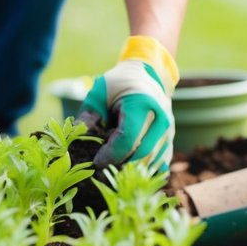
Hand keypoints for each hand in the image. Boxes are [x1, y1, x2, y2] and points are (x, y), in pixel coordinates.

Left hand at [76, 36, 178, 171]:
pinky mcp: (169, 141)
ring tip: (114, 163)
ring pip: (150, 163)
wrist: (146, 75)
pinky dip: (143, 170)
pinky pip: (159, 164)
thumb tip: (76, 141)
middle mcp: (161, 119)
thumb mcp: (98, 95)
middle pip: (140, 155)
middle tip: (102, 168)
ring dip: (131, 168)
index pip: (128, 140)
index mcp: (142, 105)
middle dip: (119, 164)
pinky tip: (127, 166)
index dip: (110, 155)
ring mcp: (169, 131)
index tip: (96, 161)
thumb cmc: (118, 85)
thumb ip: (88, 117)